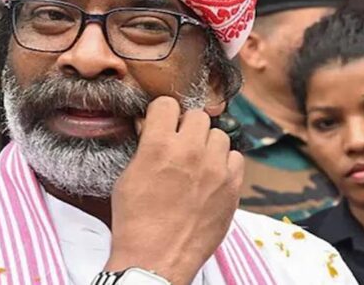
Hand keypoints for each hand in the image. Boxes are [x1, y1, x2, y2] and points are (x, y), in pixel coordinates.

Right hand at [106, 97, 243, 284]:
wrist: (157, 259)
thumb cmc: (136, 221)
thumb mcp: (127, 176)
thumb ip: (144, 146)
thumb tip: (151, 126)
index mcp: (160, 145)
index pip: (168, 104)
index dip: (162, 113)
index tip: (162, 122)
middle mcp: (191, 151)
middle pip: (198, 116)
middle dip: (187, 126)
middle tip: (180, 143)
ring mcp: (215, 169)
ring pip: (219, 135)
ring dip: (207, 144)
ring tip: (197, 161)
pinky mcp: (232, 187)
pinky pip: (236, 158)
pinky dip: (225, 163)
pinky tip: (212, 175)